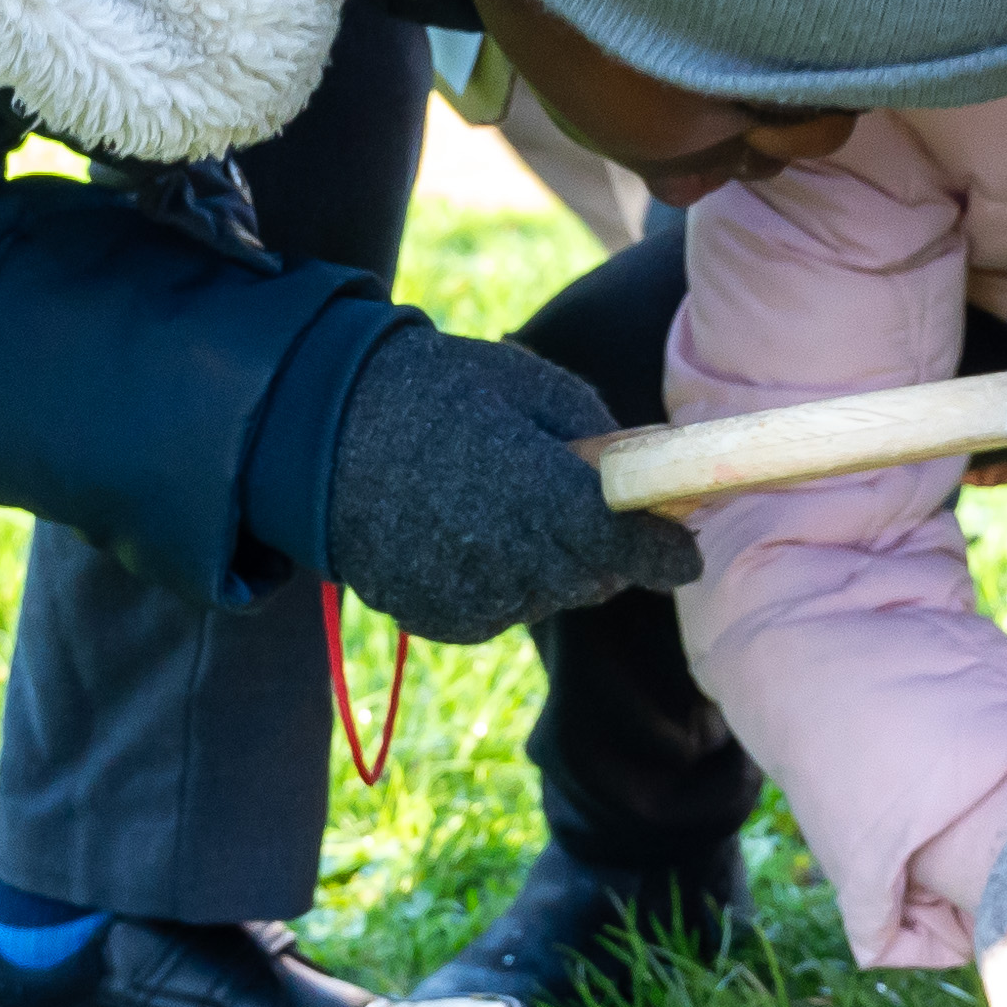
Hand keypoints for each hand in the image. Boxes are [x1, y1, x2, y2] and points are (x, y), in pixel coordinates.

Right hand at [321, 327, 698, 642]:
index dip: (666, 553)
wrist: (321, 430)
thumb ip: (599, 436)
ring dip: (551, 564)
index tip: (685, 550)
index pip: (630, 548)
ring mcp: (471, 597)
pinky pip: (499, 609)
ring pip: (548, 596)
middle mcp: (511, 561)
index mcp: (540, 497)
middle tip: (590, 509)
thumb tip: (649, 471)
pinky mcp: (439, 620)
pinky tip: (468, 533)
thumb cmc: (437, 392)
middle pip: (596, 580)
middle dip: (607, 550)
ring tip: (509, 508)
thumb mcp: (531, 387)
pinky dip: (502, 581)